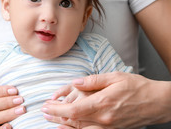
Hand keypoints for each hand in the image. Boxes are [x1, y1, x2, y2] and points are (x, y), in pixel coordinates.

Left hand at [42, 72, 170, 127]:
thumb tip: (76, 83)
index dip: (57, 109)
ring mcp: (108, 127)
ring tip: (51, 119)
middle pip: (73, 121)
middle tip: (44, 111)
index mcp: (102, 103)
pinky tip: (67, 128)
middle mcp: (104, 119)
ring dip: (63, 124)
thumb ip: (93, 80)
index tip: (46, 105)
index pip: (73, 110)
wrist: (157, 103)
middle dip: (56, 116)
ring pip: (80, 128)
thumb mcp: (115, 77)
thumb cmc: (137, 88)